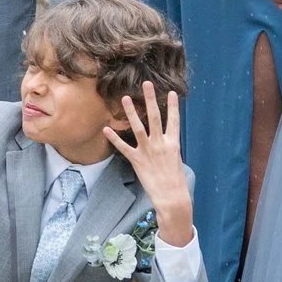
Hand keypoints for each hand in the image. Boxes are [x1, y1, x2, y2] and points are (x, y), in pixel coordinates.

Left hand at [103, 85, 193, 246]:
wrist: (172, 197)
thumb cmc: (175, 181)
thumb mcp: (176, 161)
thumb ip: (168, 149)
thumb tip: (164, 142)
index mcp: (173, 144)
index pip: (174, 121)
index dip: (173, 106)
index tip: (170, 92)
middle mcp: (161, 144)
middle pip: (156, 117)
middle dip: (150, 100)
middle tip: (147, 84)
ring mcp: (148, 151)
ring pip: (138, 127)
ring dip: (131, 112)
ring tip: (124, 98)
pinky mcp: (137, 161)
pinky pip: (124, 147)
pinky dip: (114, 138)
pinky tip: (106, 129)